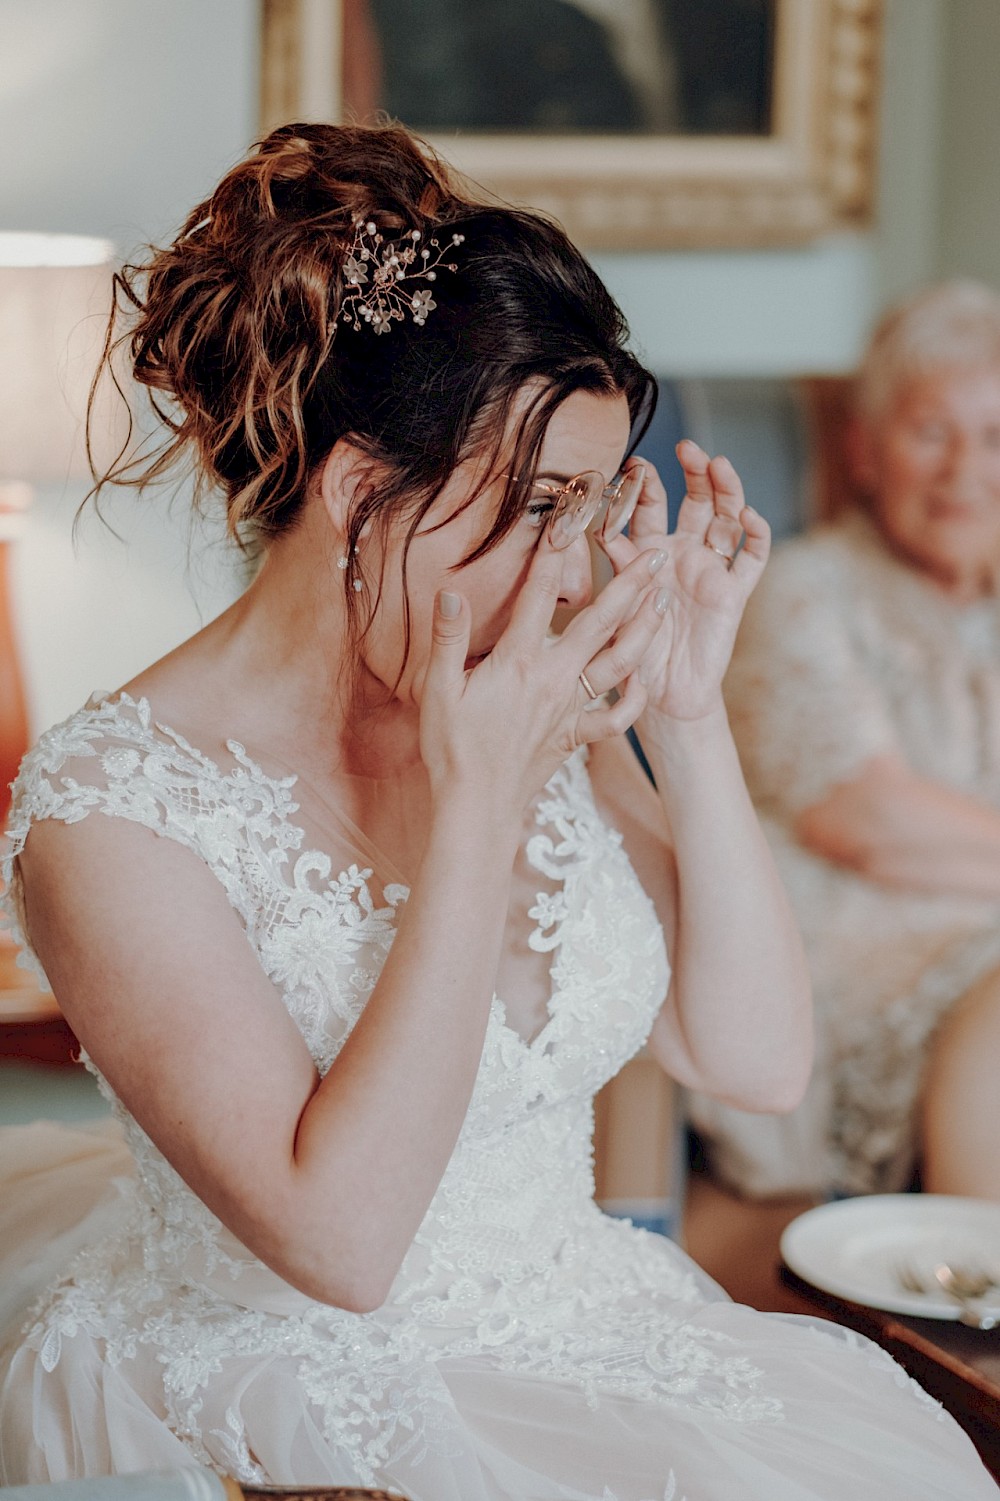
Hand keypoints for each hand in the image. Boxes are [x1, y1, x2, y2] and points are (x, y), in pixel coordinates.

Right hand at [416, 530, 668, 816]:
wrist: (476, 807)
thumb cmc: (451, 748)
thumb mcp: (436, 689)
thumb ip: (447, 638)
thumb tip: (451, 591)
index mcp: (518, 661)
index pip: (540, 594)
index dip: (555, 551)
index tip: (573, 516)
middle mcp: (554, 679)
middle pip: (601, 623)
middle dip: (630, 584)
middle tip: (657, 553)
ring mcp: (571, 708)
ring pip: (621, 663)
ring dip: (646, 630)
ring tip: (666, 601)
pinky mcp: (576, 736)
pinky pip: (617, 718)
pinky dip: (636, 699)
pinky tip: (646, 678)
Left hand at [600, 440, 769, 722]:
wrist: (664, 696)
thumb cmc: (631, 654)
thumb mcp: (616, 608)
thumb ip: (614, 569)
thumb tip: (601, 531)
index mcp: (646, 554)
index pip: (646, 509)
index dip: (642, 487)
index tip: (631, 466)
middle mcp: (681, 554)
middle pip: (693, 500)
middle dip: (691, 472)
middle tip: (685, 446)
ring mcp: (710, 569)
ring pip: (725, 518)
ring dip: (725, 489)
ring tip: (717, 464)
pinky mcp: (734, 591)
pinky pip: (752, 557)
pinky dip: (755, 533)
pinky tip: (747, 514)